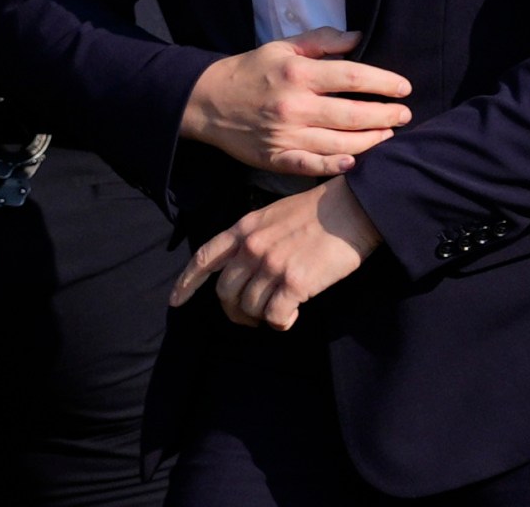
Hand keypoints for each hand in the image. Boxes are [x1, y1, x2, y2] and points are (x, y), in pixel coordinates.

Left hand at [171, 178, 381, 329]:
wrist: (353, 207)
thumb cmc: (319, 212)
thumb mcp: (274, 215)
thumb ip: (254, 238)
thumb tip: (246, 269)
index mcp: (244, 228)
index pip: (205, 258)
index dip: (187, 283)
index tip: (176, 301)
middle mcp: (252, 247)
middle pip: (225, 292)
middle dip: (234, 310)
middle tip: (250, 316)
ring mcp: (272, 265)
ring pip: (249, 307)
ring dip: (261, 317)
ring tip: (277, 312)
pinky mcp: (295, 283)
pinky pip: (275, 317)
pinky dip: (281, 322)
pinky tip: (293, 315)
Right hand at [179, 28, 411, 174]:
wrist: (208, 101)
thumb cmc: (250, 70)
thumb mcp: (282, 47)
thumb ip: (321, 41)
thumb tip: (358, 37)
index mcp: (298, 74)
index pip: (353, 76)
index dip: (384, 83)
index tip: (404, 88)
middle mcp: (294, 106)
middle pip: (353, 114)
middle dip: (386, 115)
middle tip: (405, 115)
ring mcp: (286, 135)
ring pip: (340, 143)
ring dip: (371, 141)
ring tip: (388, 136)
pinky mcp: (276, 157)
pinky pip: (311, 166)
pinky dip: (334, 167)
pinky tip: (354, 163)